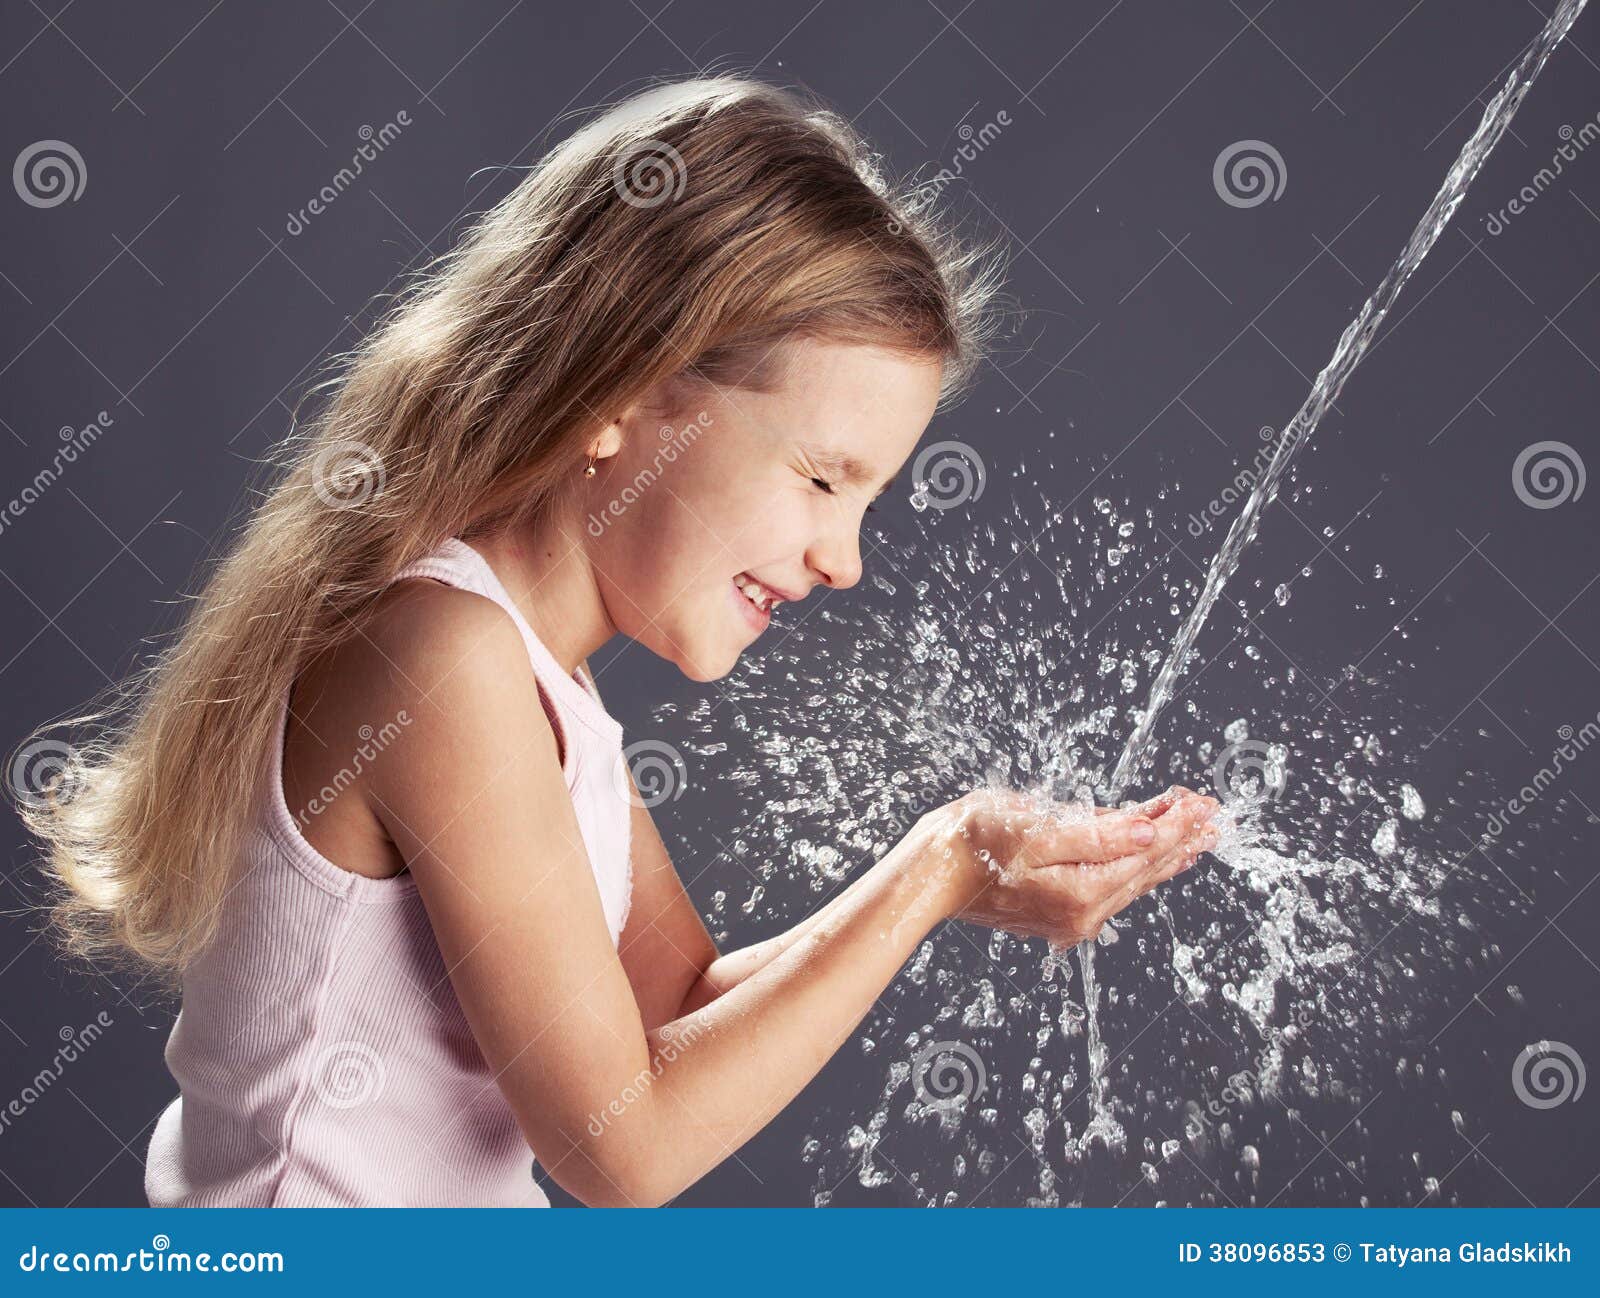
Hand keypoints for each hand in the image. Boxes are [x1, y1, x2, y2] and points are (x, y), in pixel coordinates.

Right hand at [918, 785, 1219, 944]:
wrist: (930, 873)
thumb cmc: (974, 841)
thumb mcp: (1037, 828)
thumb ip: (1097, 834)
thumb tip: (1150, 834)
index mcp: (1081, 893)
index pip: (1147, 854)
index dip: (1179, 825)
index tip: (1204, 802)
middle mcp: (1083, 916)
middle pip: (1147, 872)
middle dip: (1182, 838)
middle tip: (1215, 813)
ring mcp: (1071, 919)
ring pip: (1132, 882)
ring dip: (1165, 853)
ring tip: (1197, 832)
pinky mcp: (1058, 912)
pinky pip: (1111, 886)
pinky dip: (1136, 866)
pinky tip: (1151, 856)